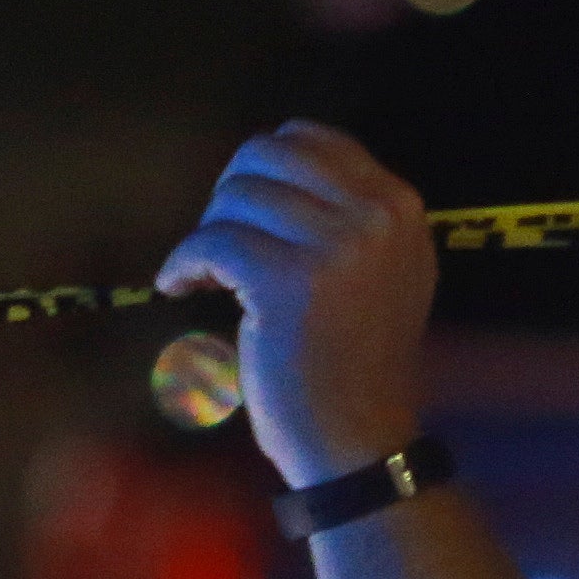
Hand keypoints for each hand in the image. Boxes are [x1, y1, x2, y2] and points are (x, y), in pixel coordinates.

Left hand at [156, 123, 436, 486]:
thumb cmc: (357, 363)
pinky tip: (179, 285)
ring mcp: (336, 247)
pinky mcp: (287, 281)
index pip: (311, 137)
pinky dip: (183, 262)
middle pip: (265, 156)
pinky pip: (210, 242)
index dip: (262, 167)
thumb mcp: (382, 272)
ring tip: (207, 274)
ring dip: (207, 233)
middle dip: (229, 194)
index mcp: (399, 207)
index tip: (245, 209)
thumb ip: (347, 215)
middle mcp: (376, 217)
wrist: (359, 441)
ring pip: (235, 197)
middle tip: (221, 242)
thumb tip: (271, 170)